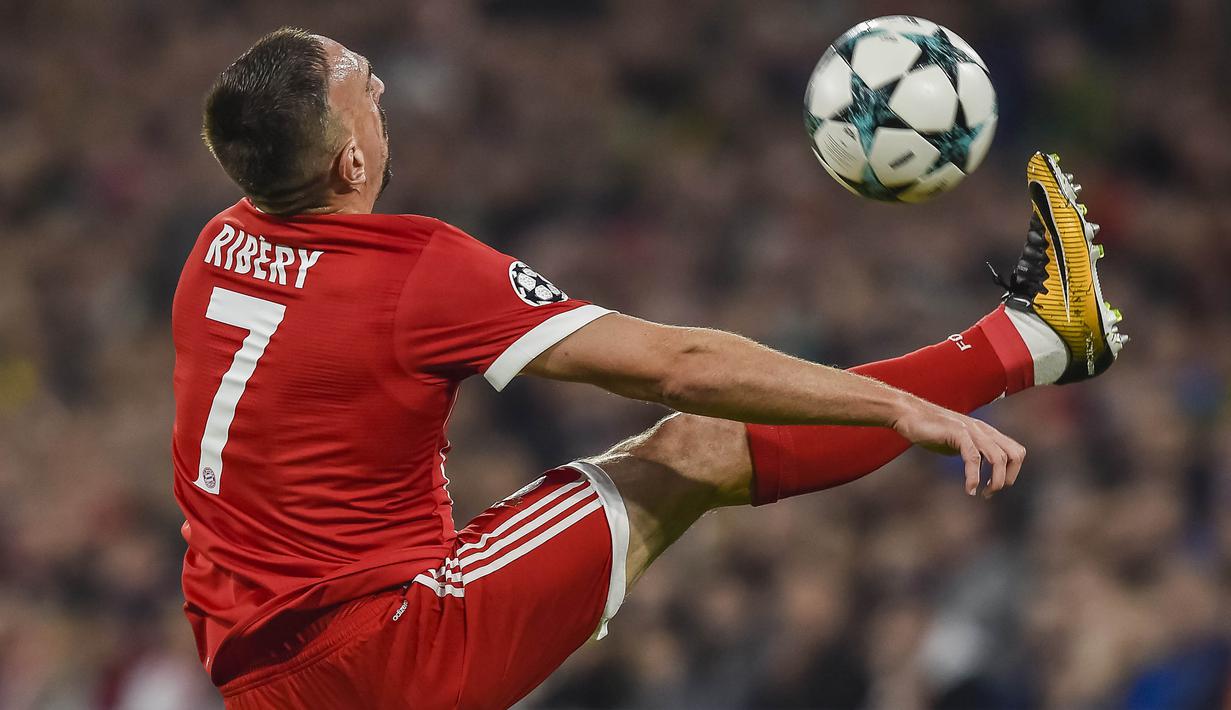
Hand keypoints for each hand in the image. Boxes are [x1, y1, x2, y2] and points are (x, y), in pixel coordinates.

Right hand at [890, 397, 1025, 496]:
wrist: (908, 414)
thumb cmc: (930, 429)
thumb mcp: (957, 442)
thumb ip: (972, 452)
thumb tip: (979, 469)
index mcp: (986, 432)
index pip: (1016, 451)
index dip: (1012, 472)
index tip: (994, 485)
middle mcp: (983, 430)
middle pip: (1014, 455)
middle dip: (1008, 478)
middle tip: (990, 491)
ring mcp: (971, 430)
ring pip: (998, 458)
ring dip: (995, 481)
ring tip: (983, 493)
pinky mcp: (957, 432)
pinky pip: (973, 457)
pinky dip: (974, 477)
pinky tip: (969, 488)